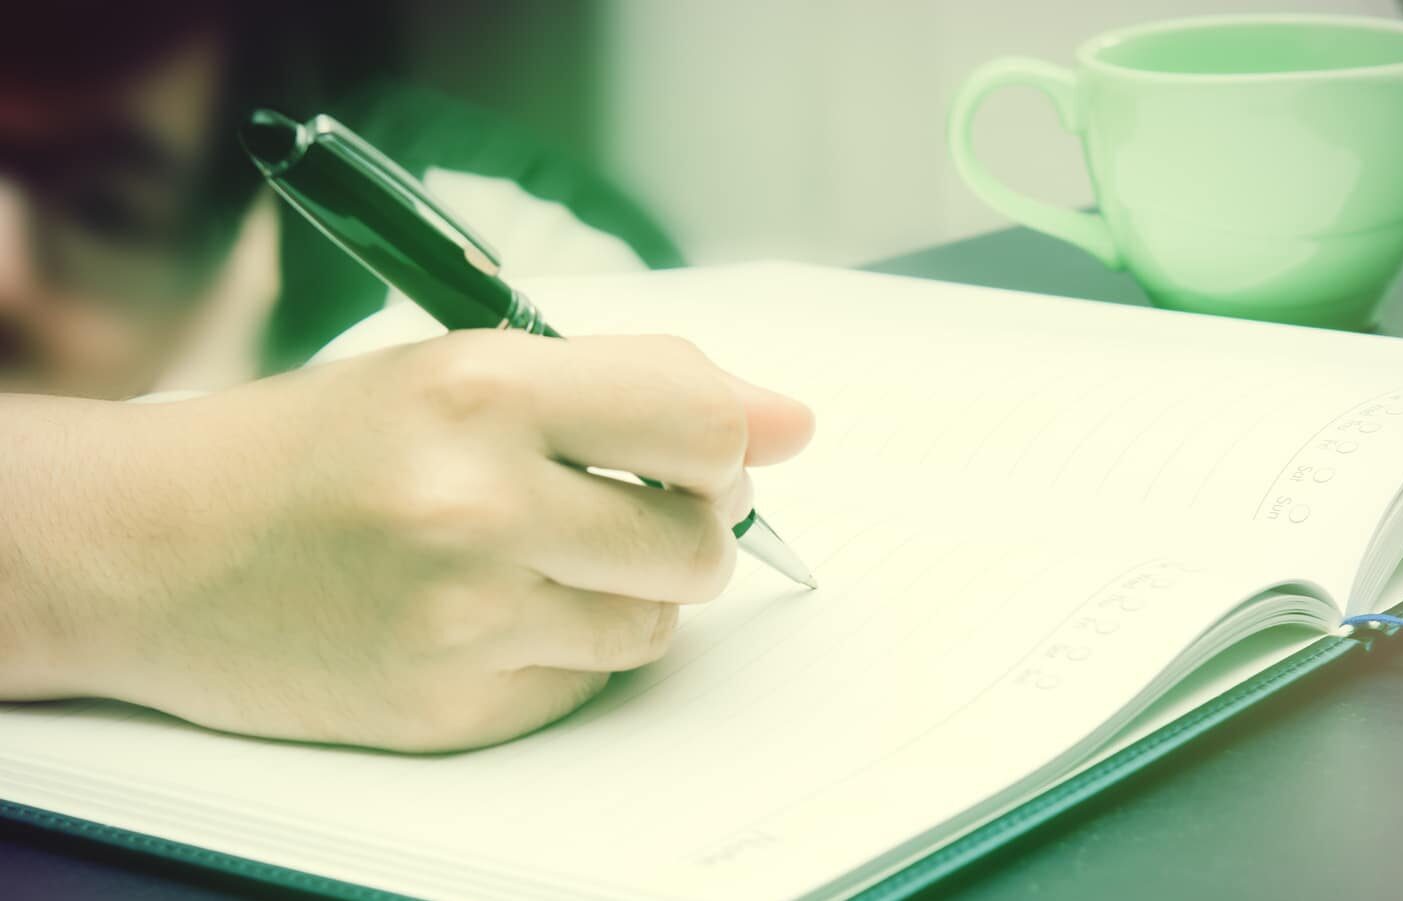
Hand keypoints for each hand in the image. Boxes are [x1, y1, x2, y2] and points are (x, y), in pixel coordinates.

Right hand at [0, 331, 811, 750]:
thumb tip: (792, 423)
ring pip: (657, 622)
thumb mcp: (458, 370)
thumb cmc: (313, 447)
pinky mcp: (452, 705)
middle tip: (628, 505)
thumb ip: (631, 387)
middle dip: (687, 524)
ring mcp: (464, 617)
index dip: (729, 439)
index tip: (723, 451)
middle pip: (699, 539)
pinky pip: (589, 681)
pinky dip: (567, 648)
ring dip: (629, 591)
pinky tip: (492, 614)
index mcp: (483, 389)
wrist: (154, 549)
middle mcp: (479, 504)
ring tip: (542, 557)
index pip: (702, 418)